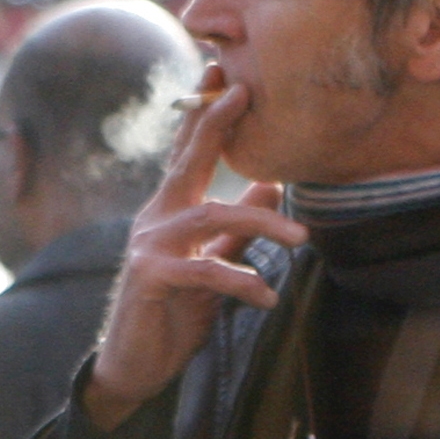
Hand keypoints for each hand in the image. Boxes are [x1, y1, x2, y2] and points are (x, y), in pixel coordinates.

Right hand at [85, 66, 308, 431]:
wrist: (137, 364)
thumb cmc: (177, 308)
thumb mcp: (214, 261)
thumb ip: (239, 229)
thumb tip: (272, 186)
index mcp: (172, 210)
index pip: (188, 154)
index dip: (205, 115)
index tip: (224, 74)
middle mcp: (156, 219)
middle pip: (187, 162)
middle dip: (214, 124)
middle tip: (245, 92)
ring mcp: (149, 247)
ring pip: (211, 216)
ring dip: (262, 223)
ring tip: (302, 237)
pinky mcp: (150, 278)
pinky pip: (205, 271)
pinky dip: (243, 281)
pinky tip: (268, 296)